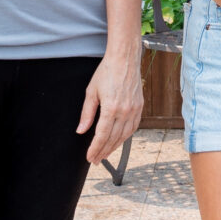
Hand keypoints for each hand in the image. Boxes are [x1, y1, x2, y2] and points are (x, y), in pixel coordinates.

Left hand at [77, 43, 144, 164]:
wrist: (125, 59)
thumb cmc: (106, 72)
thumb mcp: (91, 92)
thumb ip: (86, 113)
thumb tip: (81, 130)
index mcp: (111, 108)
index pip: (102, 135)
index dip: (95, 148)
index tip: (90, 157)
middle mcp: (125, 111)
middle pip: (113, 139)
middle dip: (103, 151)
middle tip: (95, 160)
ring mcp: (134, 110)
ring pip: (124, 135)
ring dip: (114, 147)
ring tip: (105, 154)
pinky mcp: (140, 107)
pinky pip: (133, 127)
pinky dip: (125, 137)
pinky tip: (118, 141)